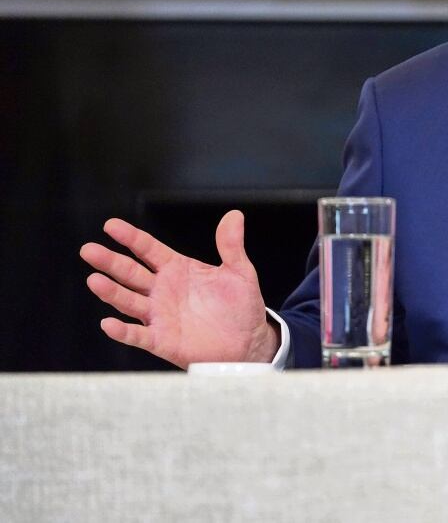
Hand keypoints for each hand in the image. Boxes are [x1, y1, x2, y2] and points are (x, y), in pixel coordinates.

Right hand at [80, 210, 279, 368]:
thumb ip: (231, 245)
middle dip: (110, 261)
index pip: (148, 249)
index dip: (130, 237)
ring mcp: (159, 315)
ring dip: (111, 292)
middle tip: (89, 249)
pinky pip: (138, 335)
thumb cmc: (241, 306)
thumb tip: (234, 216)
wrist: (248, 342)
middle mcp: (162, 290)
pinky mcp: (162, 340)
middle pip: (130, 273)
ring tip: (94, 280)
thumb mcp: (239, 272)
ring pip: (128, 301)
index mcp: (177, 269)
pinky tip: (108, 324)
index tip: (110, 225)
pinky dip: (123, 331)